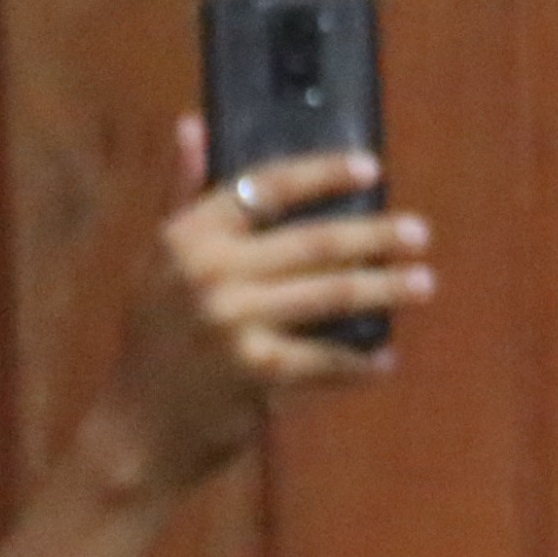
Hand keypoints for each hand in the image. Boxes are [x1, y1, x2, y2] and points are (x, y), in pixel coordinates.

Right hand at [77, 117, 431, 502]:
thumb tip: (194, 125)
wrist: (134, 431)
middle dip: (376, 235)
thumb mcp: (158, 264)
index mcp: (185, 237)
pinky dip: (360, 362)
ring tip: (423, 283)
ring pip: (333, 293)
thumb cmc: (157, 340)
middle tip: (418, 234)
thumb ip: (184, 195)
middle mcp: (206, 273)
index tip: (372, 168)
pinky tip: (385, 360)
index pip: (264, 185)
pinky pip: (327, 358)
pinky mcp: (256, 371)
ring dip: (386, 289)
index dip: (322, 174)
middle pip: (315, 240)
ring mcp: (232, 322)